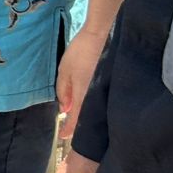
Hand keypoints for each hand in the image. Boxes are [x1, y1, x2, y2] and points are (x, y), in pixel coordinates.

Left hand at [56, 24, 104, 138]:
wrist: (102, 36)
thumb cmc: (80, 52)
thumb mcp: (64, 70)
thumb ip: (63, 91)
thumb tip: (65, 109)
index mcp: (83, 95)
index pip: (77, 119)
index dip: (70, 130)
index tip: (63, 136)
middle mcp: (96, 97)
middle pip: (88, 119)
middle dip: (80, 128)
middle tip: (72, 134)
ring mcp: (104, 92)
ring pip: (95, 112)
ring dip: (87, 118)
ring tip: (80, 122)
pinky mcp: (109, 86)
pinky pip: (100, 102)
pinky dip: (93, 107)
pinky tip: (90, 107)